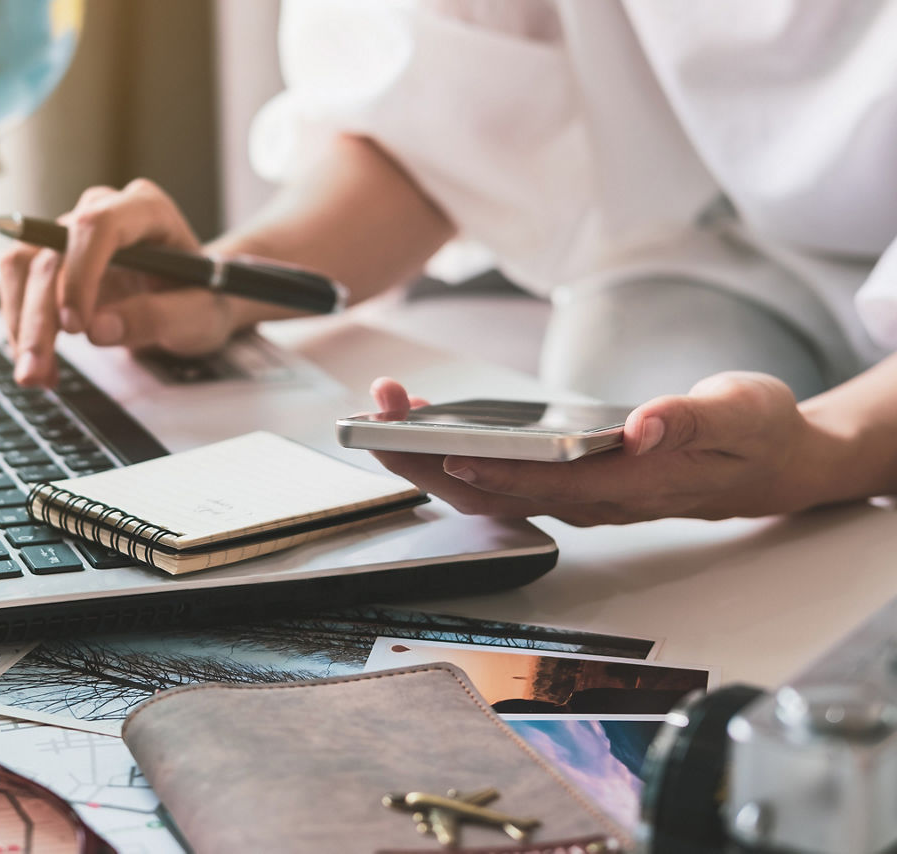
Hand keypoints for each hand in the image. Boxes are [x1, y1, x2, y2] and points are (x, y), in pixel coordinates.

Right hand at [0, 178, 240, 386]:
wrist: (192, 298)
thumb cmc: (202, 298)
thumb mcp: (199, 315)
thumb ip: (157, 317)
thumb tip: (97, 330)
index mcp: (146, 209)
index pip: (97, 226)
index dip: (79, 274)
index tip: (76, 327)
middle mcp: (102, 211)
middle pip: (51, 253)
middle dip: (39, 317)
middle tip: (37, 370)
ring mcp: (72, 233)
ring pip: (23, 267)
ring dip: (20, 324)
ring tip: (36, 375)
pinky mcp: (52, 259)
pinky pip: (19, 285)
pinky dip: (22, 329)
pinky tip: (42, 365)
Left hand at [366, 373, 837, 525]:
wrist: (770, 464)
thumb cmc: (754, 437)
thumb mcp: (740, 414)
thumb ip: (692, 420)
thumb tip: (646, 424)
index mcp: (631, 486)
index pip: (550, 487)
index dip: (498, 473)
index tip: (450, 452)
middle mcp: (592, 500)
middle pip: (496, 492)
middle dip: (431, 457)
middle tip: (380, 415)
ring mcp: (574, 495)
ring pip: (486, 486)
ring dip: (429, 453)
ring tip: (387, 407)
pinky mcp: (566, 482)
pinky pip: (497, 474)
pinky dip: (454, 449)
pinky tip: (425, 420)